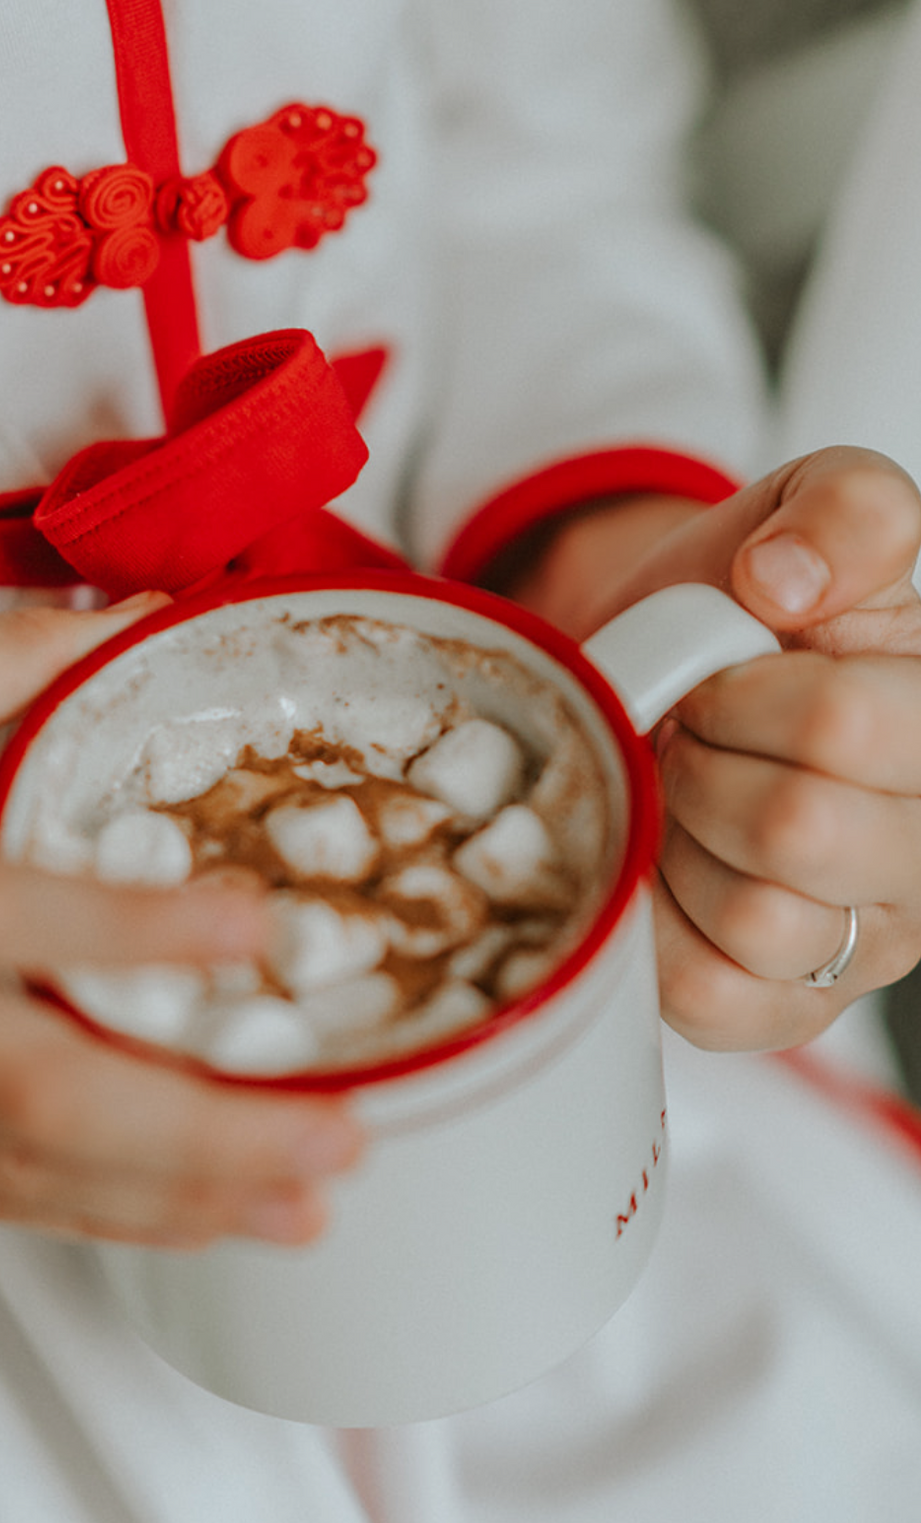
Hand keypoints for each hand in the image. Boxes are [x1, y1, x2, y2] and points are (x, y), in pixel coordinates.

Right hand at [0, 604, 361, 1242]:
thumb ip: (0, 656)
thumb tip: (147, 616)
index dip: (138, 939)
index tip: (268, 933)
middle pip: (27, 1092)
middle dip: (202, 1133)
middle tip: (343, 1138)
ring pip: (11, 1173)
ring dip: (173, 1198)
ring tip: (307, 1204)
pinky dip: (88, 1207)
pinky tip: (187, 1210)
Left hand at [518, 448, 920, 1049]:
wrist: (666, 676)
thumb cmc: (748, 609)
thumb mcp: (810, 509)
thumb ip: (846, 511)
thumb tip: (785, 581)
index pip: (841, 725)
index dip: (741, 690)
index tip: (723, 671)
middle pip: (794, 829)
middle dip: (702, 762)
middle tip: (688, 737)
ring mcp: (867, 948)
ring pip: (755, 921)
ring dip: (680, 842)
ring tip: (680, 798)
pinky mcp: (784, 1013)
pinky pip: (707, 997)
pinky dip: (656, 925)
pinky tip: (664, 866)